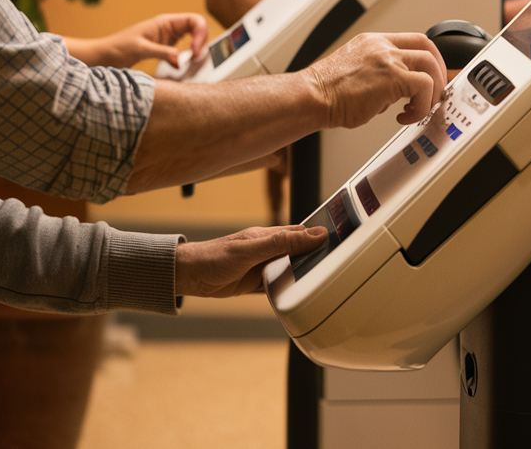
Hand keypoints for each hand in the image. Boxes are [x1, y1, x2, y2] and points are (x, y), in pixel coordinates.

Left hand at [66, 13, 208, 68]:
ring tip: (190, 64)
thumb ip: (163, 53)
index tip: (195, 53)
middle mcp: (170, 28)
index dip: (201, 35)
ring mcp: (169, 38)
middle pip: (198, 29)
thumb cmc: (118, 48)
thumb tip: (182, 60)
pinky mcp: (166, 48)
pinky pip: (184, 49)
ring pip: (193, 39)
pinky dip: (188, 57)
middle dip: (201, 43)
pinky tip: (182, 65)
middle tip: (195, 60)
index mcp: (166, 22)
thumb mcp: (141, 49)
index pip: (195, 21)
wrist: (104, 56)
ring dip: (196, 50)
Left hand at [175, 224, 327, 296]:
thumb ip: (283, 243)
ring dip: (304, 276)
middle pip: (301, 252)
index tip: (342, 241)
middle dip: (318, 257)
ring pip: (292, 270)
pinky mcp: (258, 283)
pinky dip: (290, 291)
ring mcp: (265, 266)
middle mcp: (270, 249)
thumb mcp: (252, 250)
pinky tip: (300, 297)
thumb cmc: (215, 257)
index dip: (321, 236)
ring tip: (324, 283)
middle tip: (339, 265)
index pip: (303, 233)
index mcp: (272, 235)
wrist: (188, 277)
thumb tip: (314, 235)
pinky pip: (280, 286)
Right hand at [305, 32, 447, 128]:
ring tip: (421, 109)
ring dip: (432, 91)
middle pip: (428, 48)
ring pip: (430, 65)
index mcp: (373, 42)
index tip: (431, 76)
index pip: (413, 41)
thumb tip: (396, 95)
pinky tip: (405, 117)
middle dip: (438, 73)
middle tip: (435, 94)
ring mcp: (388, 59)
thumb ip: (379, 78)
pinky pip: (423, 87)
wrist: (311, 97)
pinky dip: (421, 106)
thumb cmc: (325, 92)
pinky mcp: (391, 77)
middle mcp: (382, 46)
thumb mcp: (355, 73)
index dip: (428, 59)